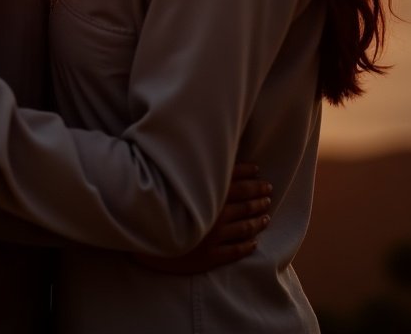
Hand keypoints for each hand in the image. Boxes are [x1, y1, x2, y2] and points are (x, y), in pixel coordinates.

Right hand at [133, 163, 271, 273]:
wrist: (141, 237)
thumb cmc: (154, 201)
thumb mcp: (172, 180)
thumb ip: (192, 169)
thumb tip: (207, 154)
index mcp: (207, 194)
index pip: (237, 182)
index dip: (250, 176)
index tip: (259, 173)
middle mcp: (215, 215)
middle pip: (245, 204)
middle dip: (259, 196)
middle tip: (269, 192)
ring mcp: (214, 237)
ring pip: (245, 227)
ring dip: (258, 220)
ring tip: (267, 215)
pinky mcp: (210, 257)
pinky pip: (235, 251)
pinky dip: (248, 246)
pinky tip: (255, 242)